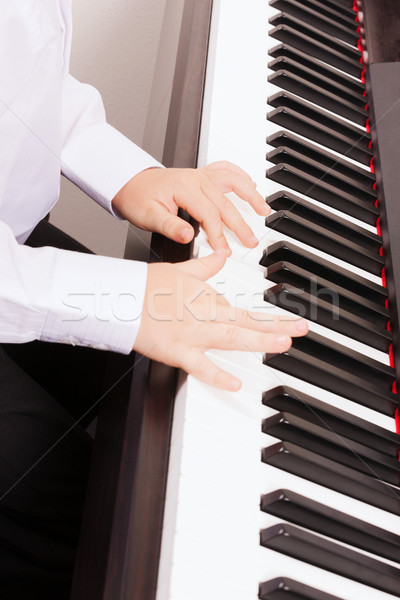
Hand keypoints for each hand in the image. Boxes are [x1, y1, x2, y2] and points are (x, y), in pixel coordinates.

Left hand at [112, 161, 269, 253]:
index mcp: (184, 188)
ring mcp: (200, 175)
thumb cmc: (138, 198)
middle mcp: (196, 179)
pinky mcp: (201, 175)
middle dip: (240, 224)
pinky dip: (240, 175)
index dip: (219, 235)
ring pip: (232, 181)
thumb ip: (169, 226)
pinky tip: (250, 183)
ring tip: (263, 209)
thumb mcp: (148, 216)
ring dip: (250, 194)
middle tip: (251, 241)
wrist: (129, 181)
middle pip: (225, 203)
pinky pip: (225, 170)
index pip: (209, 215)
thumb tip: (188, 236)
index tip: (225, 251)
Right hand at [134, 251, 307, 390]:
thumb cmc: (146, 284)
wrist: (119, 297)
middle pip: (246, 322)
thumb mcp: (179, 270)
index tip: (291, 320)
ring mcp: (193, 333)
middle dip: (276, 326)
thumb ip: (205, 265)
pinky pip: (199, 365)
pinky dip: (217, 375)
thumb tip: (222, 254)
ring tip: (284, 343)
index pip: (243, 309)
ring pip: (232, 336)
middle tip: (301, 329)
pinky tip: (237, 383)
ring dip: (259, 339)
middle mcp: (204, 315)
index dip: (269, 317)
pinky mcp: (177, 351)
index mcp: (206, 298)